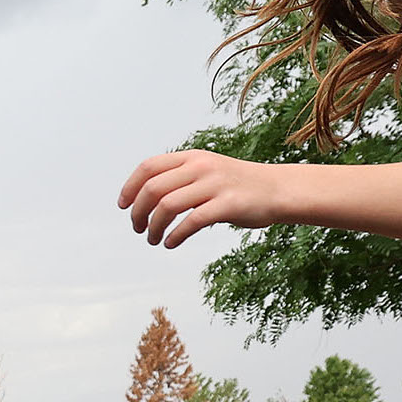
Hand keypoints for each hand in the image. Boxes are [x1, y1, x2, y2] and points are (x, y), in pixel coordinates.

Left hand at [118, 149, 280, 247]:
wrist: (278, 189)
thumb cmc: (238, 186)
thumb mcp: (207, 171)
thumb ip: (181, 179)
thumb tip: (147, 199)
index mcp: (192, 158)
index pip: (149, 166)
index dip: (130, 186)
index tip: (123, 205)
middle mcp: (201, 167)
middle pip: (153, 188)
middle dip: (138, 212)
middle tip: (137, 228)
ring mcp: (215, 184)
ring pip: (168, 206)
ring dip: (154, 227)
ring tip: (153, 239)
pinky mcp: (228, 204)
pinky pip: (191, 221)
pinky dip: (175, 235)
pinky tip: (171, 244)